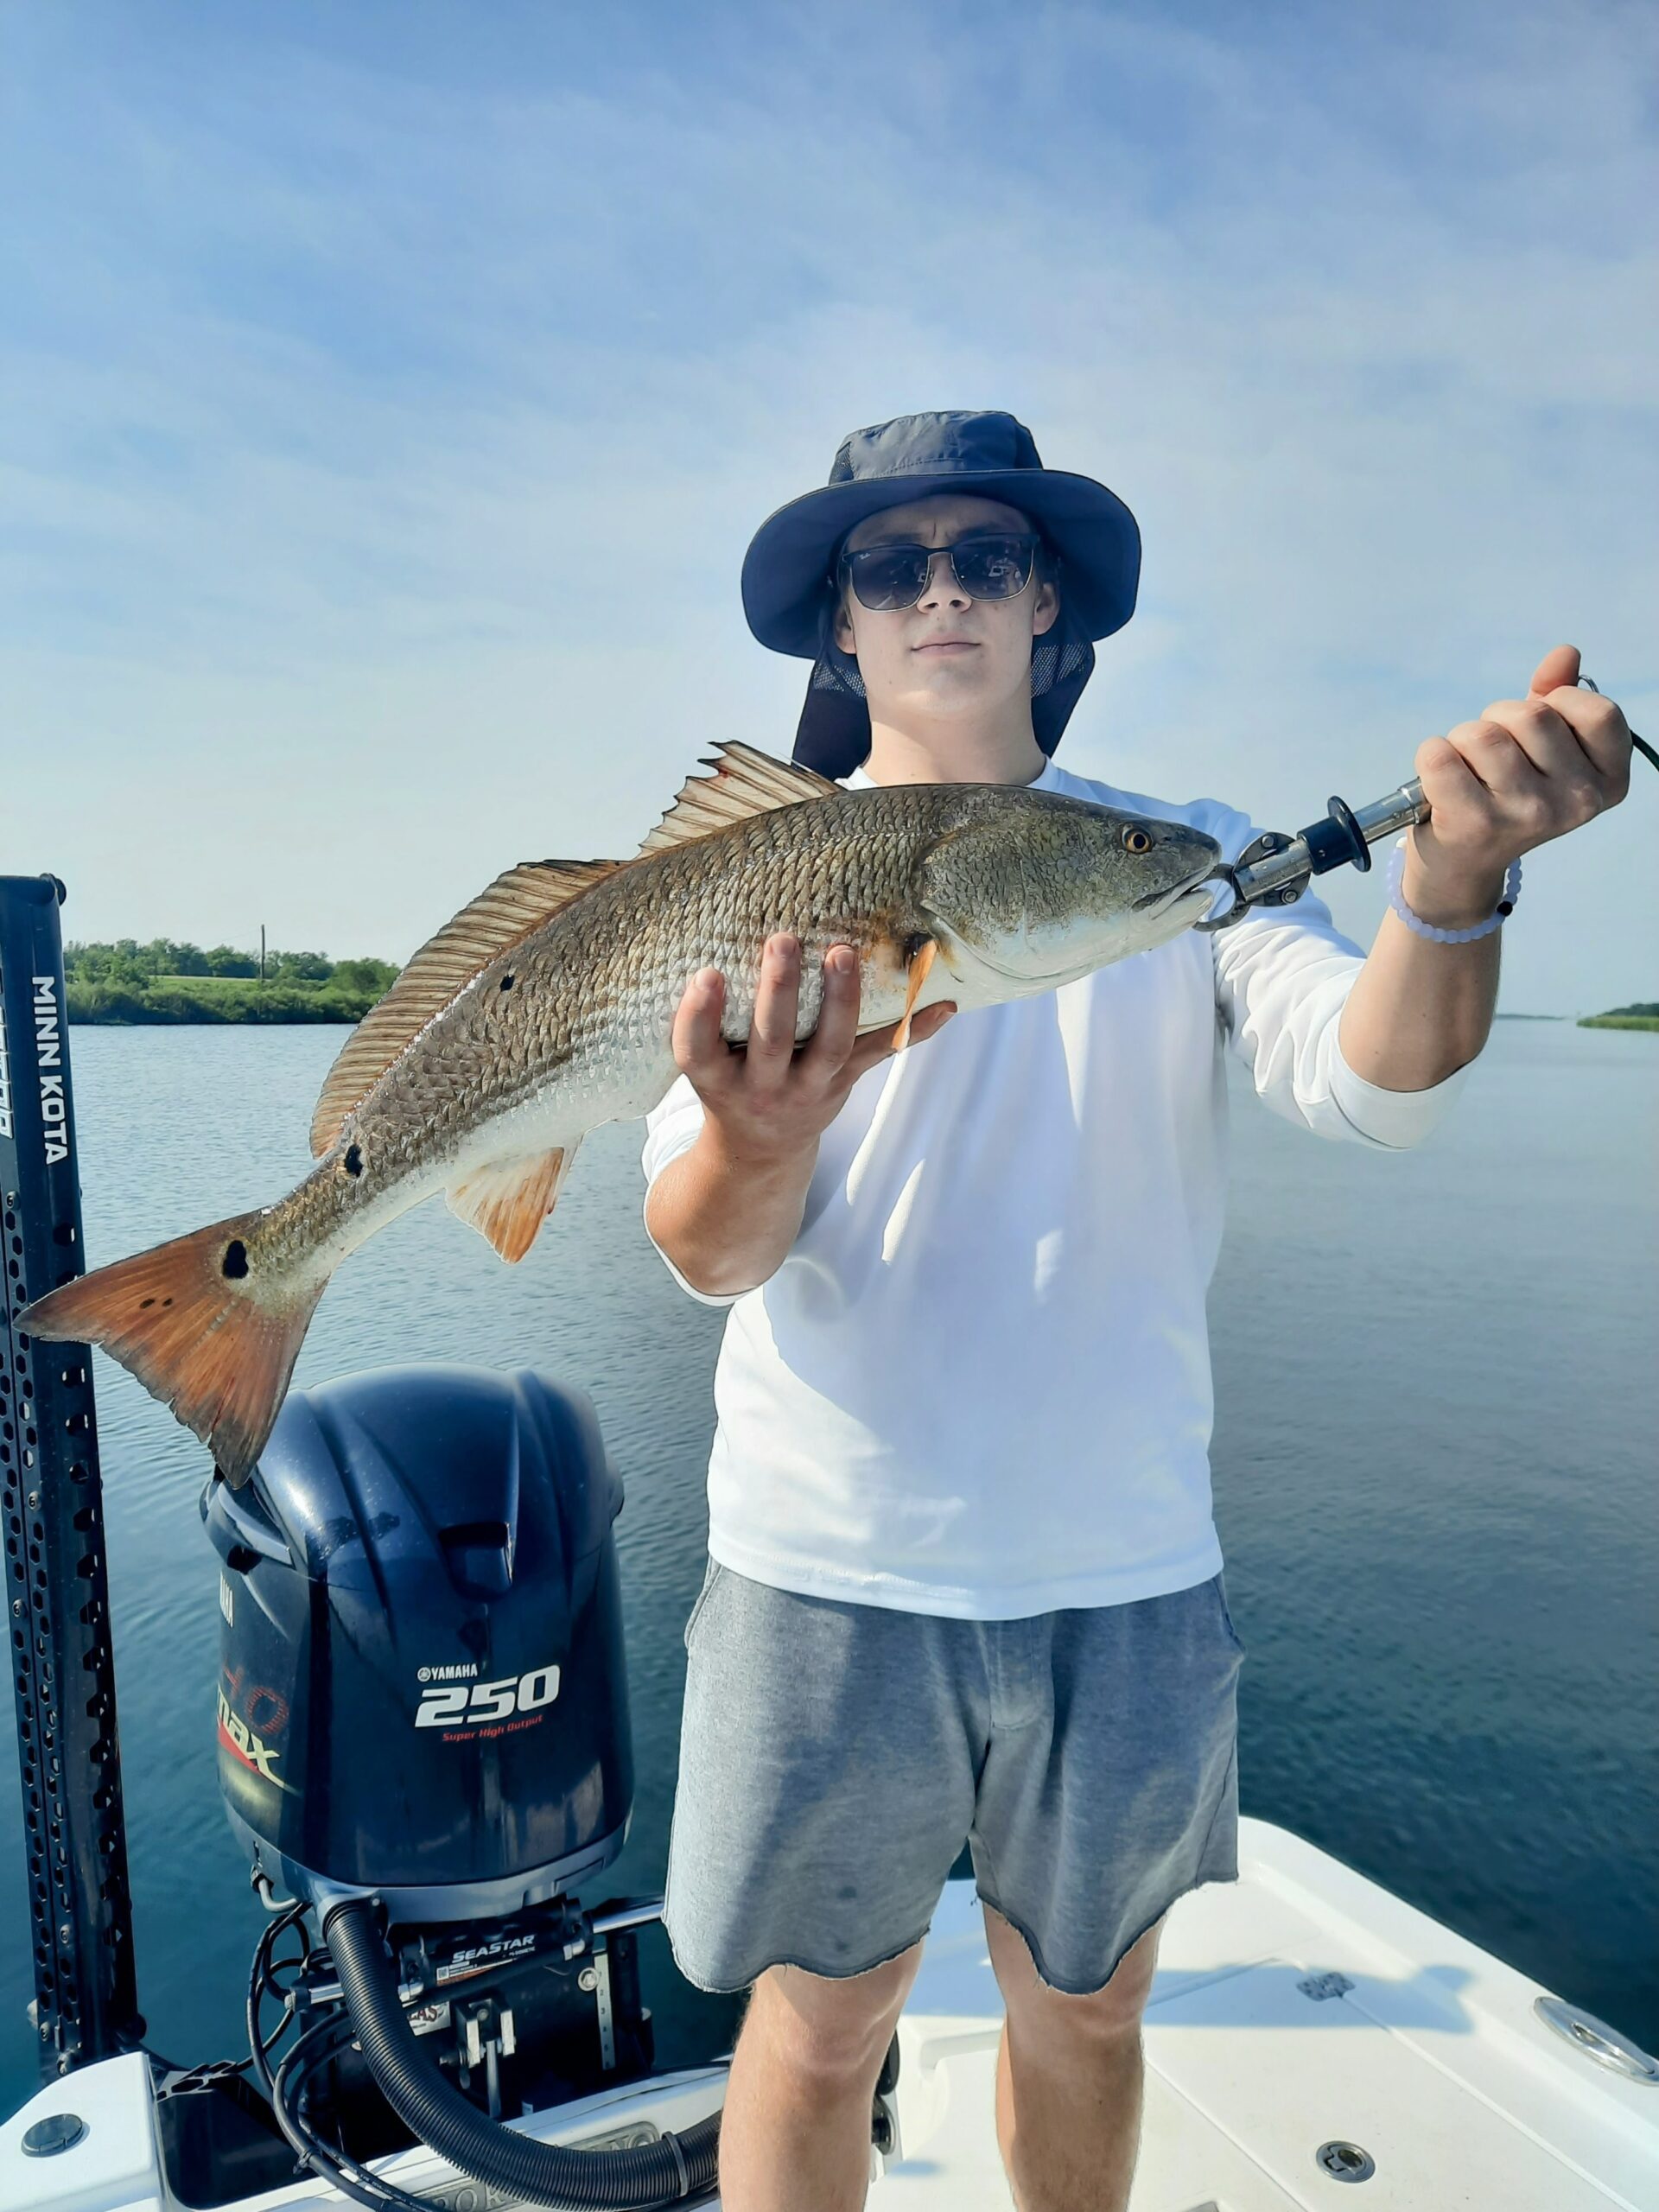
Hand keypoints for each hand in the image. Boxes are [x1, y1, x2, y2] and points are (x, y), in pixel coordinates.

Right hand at [670, 934, 955, 1166]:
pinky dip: (916, 1031)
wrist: (760, 1148)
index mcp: (716, 1078)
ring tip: (843, 953)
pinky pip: (881, 1054)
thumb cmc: (729, 1081)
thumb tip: (717, 937)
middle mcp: (762, 1087)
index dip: (700, 1015)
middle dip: (778, 990)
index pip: (697, 1050)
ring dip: (840, 999)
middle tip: (782, 940)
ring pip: (829, 1046)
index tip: (707, 975)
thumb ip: (708, 1020)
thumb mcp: (706, 1060)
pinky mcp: (844, 1083)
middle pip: (771, 1040)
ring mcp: (808, 1088)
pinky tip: (945, 1006)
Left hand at [1405, 644, 1631, 928]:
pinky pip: (1440, 755)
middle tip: (1491, 752)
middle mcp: (1576, 802)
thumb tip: (1565, 653)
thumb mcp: (1545, 749)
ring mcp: (1527, 815)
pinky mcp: (1475, 823)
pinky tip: (1440, 781)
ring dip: (1462, 738)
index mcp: (1608, 782)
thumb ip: (1558, 696)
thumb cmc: (1507, 793)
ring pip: (1483, 733)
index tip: (1539, 727)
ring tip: (1466, 768)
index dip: (1560, 703)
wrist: (1463, 865)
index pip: (1599, 712)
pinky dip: (1430, 756)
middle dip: (1500, 717)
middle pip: (1532, 715)